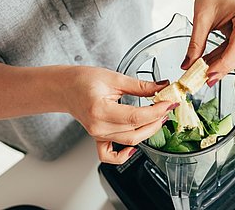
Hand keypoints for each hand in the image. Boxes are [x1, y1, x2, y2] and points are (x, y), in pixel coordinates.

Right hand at [60, 66, 175, 163]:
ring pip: (129, 141)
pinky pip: (110, 156)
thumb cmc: (83, 80)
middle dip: (156, 120)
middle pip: (135, 132)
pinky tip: (134, 148)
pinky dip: (123, 156)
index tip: (169, 103)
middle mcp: (98, 126)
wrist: (65, 88)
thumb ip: (140, 85)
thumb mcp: (114, 77)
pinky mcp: (98, 138)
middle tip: (167, 107)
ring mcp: (98, 135)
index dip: (156, 111)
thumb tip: (162, 87)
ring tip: (158, 117)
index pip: (136, 117)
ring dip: (148, 131)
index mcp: (100, 110)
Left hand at [181, 0, 234, 85]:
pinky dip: (223, 57)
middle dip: (222, 67)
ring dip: (222, 64)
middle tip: (205, 80)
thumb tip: (187, 66)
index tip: (209, 75)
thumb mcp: (200, 19)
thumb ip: (195, 44)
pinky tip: (210, 64)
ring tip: (204, 72)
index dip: (224, 64)